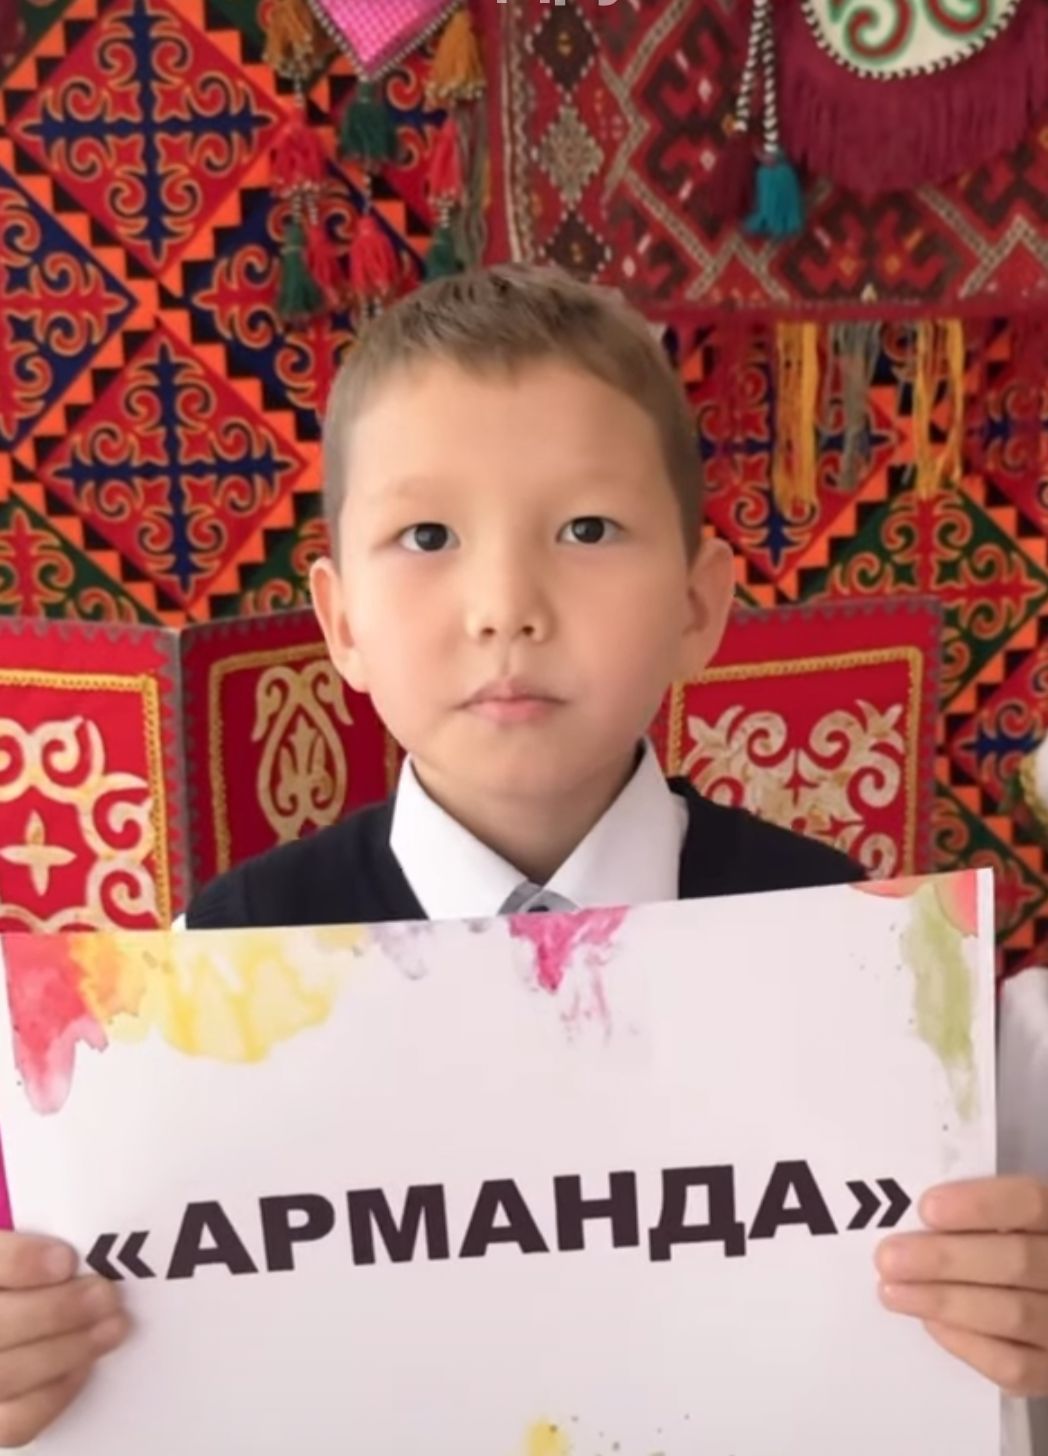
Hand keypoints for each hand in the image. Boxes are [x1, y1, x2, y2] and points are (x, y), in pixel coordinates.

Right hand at [0, 1232, 127, 1446]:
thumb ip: (31, 1244)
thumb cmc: (20, 1282)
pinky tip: (84, 1365)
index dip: (20, 1262)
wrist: (13, 1327)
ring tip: (113, 1326)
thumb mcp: (16, 1249)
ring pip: (5, 1375)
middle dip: (56, 1311)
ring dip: (67, 1350)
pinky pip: (15, 1422)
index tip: (66, 1260)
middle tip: (106, 1295)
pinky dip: (55, 1394)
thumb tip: (72, 1254)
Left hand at [876, 1176, 1047, 1396]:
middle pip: (1017, 1261)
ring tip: (892, 1292)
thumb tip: (913, 1217)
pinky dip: (967, 1344)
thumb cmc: (1009, 1244)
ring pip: (1012, 1315)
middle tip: (888, 1258)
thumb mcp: (1007, 1219)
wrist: (1040, 1297)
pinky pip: (1015, 1365)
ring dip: (943, 1302)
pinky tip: (931, 1323)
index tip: (926, 1208)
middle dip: (945, 1259)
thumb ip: (976, 1213)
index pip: (1029, 1203)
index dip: (978, 1205)